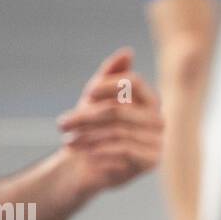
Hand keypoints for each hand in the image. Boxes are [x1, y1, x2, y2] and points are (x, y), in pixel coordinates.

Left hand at [56, 49, 163, 189]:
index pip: (133, 82)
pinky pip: (124, 150)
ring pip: (117, 131)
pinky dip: (100, 150)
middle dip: (86, 117)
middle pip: (118, 110)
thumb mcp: (95, 99)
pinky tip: (85, 154)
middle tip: (62, 124)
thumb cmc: (92, 129)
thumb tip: (128, 52)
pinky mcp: (152, 161)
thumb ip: (110, 75)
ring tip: (68, 140)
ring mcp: (158, 141)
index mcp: (149, 100)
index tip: (87, 94)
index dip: (108, 85)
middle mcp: (158, 119)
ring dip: (87, 136)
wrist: (88, 167)